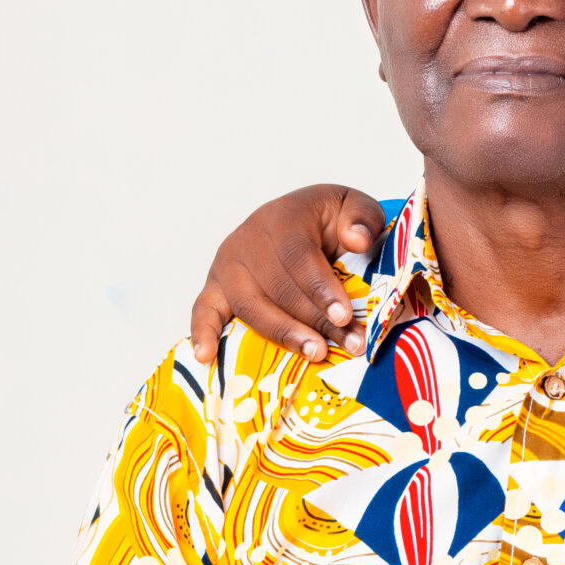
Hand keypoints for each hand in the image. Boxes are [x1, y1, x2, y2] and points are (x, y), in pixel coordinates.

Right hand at [190, 184, 388, 366]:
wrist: (303, 219)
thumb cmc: (330, 219)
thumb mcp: (353, 207)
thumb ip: (362, 218)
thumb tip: (357, 240)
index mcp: (283, 217)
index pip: (297, 256)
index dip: (320, 288)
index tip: (344, 316)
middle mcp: (248, 239)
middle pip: (276, 286)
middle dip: (314, 319)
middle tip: (347, 343)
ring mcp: (228, 264)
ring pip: (250, 305)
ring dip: (282, 333)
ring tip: (315, 352)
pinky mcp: (216, 286)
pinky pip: (203, 309)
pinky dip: (202, 332)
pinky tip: (206, 356)